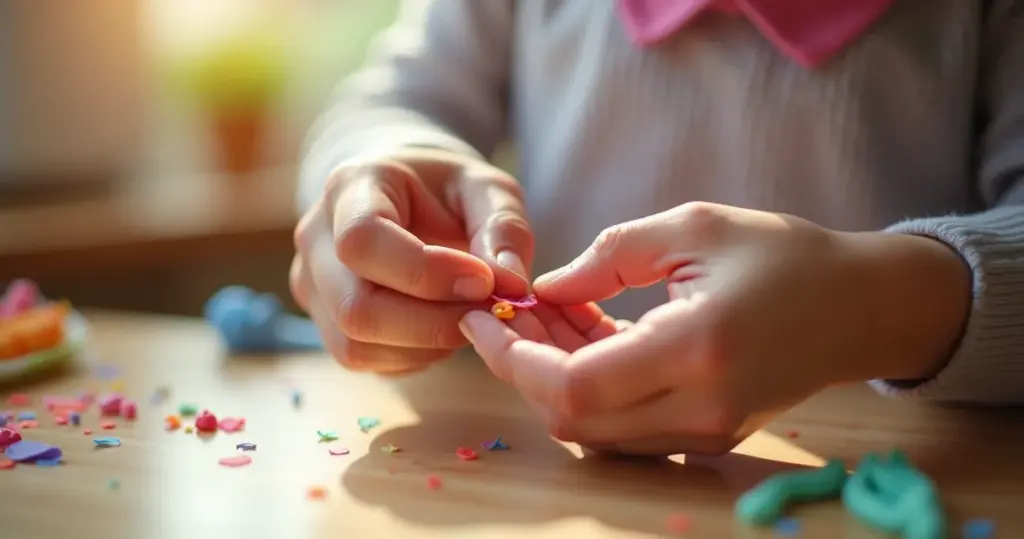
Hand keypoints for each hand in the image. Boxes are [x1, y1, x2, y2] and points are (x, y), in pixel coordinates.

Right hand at [291, 148, 532, 373]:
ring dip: (426, 346)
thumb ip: (504, 228)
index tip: (484, 281)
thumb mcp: (487, 188)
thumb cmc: (448, 189)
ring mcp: (312, 285)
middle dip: (433, 324)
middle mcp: (315, 238)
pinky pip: (364, 360)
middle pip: (356, 308)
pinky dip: (414, 356)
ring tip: (468, 315)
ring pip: (357, 345)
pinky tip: (442, 326)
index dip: (424, 272)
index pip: (363, 240)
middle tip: (488, 312)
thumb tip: (509, 284)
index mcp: (350, 186)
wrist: (407, 196)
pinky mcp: (324, 322)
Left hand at [460, 202, 969, 454]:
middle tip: (509, 309)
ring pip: (593, 428)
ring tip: (546, 313)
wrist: (859, 307)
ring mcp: (706, 433)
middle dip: (523, 365)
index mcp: (696, 349)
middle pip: (572, 417)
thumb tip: (543, 289)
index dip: (513, 358)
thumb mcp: (692, 227)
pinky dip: (588, 389)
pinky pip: (623, 427)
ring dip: (553, 376)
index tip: (482, 316)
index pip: (572, 385)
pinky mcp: (707, 437)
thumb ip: (607, 259)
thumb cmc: (782, 255)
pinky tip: (583, 335)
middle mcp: (700, 408)